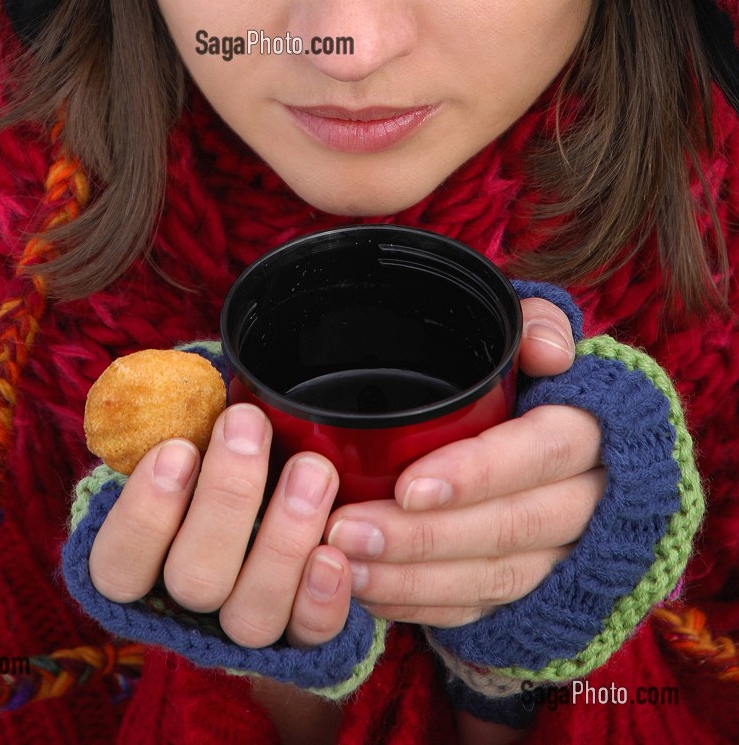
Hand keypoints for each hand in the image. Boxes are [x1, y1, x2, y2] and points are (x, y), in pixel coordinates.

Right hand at [88, 403, 349, 649]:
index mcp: (141, 562)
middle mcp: (185, 606)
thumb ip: (174, 419)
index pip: (117, 566)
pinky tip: (333, 553)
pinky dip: (321, 599)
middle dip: (226, 498)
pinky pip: (309, 636)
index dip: (144, 515)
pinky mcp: (298, 638)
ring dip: (282, 540)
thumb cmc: (217, 452)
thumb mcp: (186, 432)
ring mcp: (240, 627)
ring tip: (312, 470)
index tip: (177, 449)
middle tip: (248, 427)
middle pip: (193, 580)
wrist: (273, 492)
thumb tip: (175, 383)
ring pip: (250, 615)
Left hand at [323, 297, 604, 626]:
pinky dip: (421, 604)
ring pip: (495, 577)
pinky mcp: (532, 586)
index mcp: (588, 428)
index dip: (479, 473)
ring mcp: (562, 550)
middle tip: (346, 529)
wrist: (548, 426)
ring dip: (413, 578)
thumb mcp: (524, 334)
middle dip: (423, 537)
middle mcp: (585, 497)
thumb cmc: (520, 371)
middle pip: (511, 527)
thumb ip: (534, 324)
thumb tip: (547, 348)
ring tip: (345, 562)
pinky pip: (480, 608)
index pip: (543, 453)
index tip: (407, 485)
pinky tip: (368, 590)